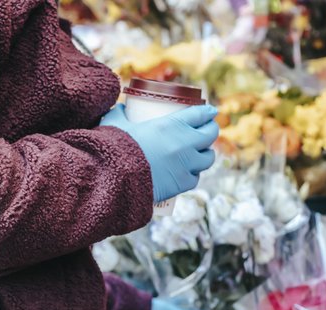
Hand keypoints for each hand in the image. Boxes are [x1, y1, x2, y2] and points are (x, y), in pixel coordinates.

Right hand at [101, 104, 218, 203]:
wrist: (116, 180)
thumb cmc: (114, 149)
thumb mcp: (114, 124)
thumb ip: (119, 114)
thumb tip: (120, 108)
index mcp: (173, 124)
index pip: (200, 114)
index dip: (207, 112)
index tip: (210, 112)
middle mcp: (186, 143)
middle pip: (210, 134)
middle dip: (211, 130)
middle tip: (207, 130)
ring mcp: (187, 165)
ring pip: (208, 158)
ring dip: (206, 154)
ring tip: (201, 153)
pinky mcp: (183, 183)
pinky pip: (195, 178)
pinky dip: (193, 174)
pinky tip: (189, 172)